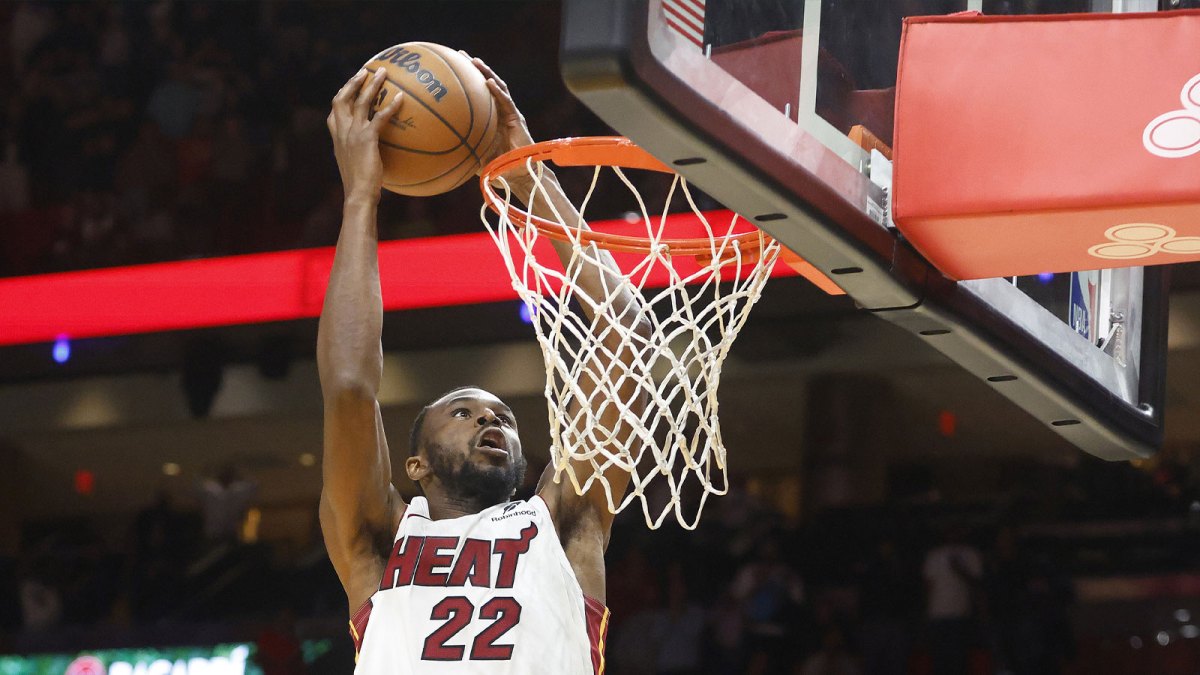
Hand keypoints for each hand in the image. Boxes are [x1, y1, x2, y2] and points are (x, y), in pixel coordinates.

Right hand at [326, 68, 403, 201]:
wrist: (358, 194)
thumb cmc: (360, 185)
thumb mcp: (356, 164)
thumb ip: (360, 152)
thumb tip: (374, 150)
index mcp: (337, 137)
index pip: (335, 111)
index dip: (342, 95)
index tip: (351, 86)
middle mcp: (341, 132)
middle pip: (342, 98)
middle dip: (353, 82)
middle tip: (365, 71)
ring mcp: (353, 134)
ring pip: (361, 101)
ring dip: (372, 84)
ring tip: (383, 72)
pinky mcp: (366, 139)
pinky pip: (380, 117)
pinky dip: (390, 106)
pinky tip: (401, 98)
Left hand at [464, 53, 540, 187]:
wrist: (518, 176)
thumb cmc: (498, 168)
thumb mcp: (474, 156)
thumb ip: (461, 149)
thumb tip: (439, 150)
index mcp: (490, 117)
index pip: (477, 94)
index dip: (466, 80)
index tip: (451, 67)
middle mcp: (499, 111)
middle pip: (487, 84)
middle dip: (475, 68)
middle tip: (459, 54)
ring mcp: (509, 113)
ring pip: (498, 87)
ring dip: (486, 73)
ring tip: (474, 61)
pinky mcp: (517, 119)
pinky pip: (506, 102)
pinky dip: (498, 91)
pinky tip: (488, 82)